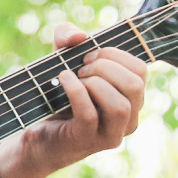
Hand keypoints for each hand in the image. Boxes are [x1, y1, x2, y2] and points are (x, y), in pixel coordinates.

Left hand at [0, 22, 148, 177]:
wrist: (37, 132)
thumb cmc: (57, 95)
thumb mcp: (63, 59)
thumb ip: (68, 37)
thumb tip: (78, 36)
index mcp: (131, 99)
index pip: (140, 70)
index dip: (115, 55)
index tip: (89, 54)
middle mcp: (128, 119)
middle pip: (135, 86)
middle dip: (104, 67)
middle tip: (81, 68)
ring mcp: (110, 134)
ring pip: (120, 105)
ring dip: (94, 83)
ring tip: (76, 78)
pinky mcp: (88, 141)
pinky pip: (89, 114)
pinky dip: (75, 91)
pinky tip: (63, 80)